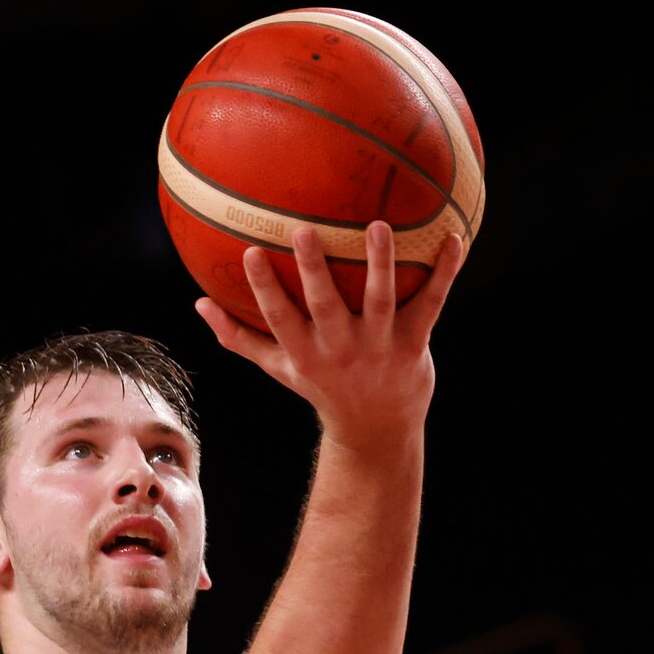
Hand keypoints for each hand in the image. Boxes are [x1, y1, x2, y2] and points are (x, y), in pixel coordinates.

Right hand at [195, 222, 463, 454]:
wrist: (376, 428)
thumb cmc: (322, 386)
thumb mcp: (279, 368)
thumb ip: (239, 337)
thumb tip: (199, 304)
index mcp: (305, 354)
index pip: (279, 318)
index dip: (265, 288)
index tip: (250, 253)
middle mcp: (340, 349)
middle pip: (325, 306)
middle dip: (314, 271)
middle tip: (305, 231)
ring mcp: (379, 347)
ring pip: (381, 300)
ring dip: (380, 264)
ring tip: (377, 226)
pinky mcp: (413, 344)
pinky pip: (432, 303)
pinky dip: (445, 272)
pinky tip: (455, 238)